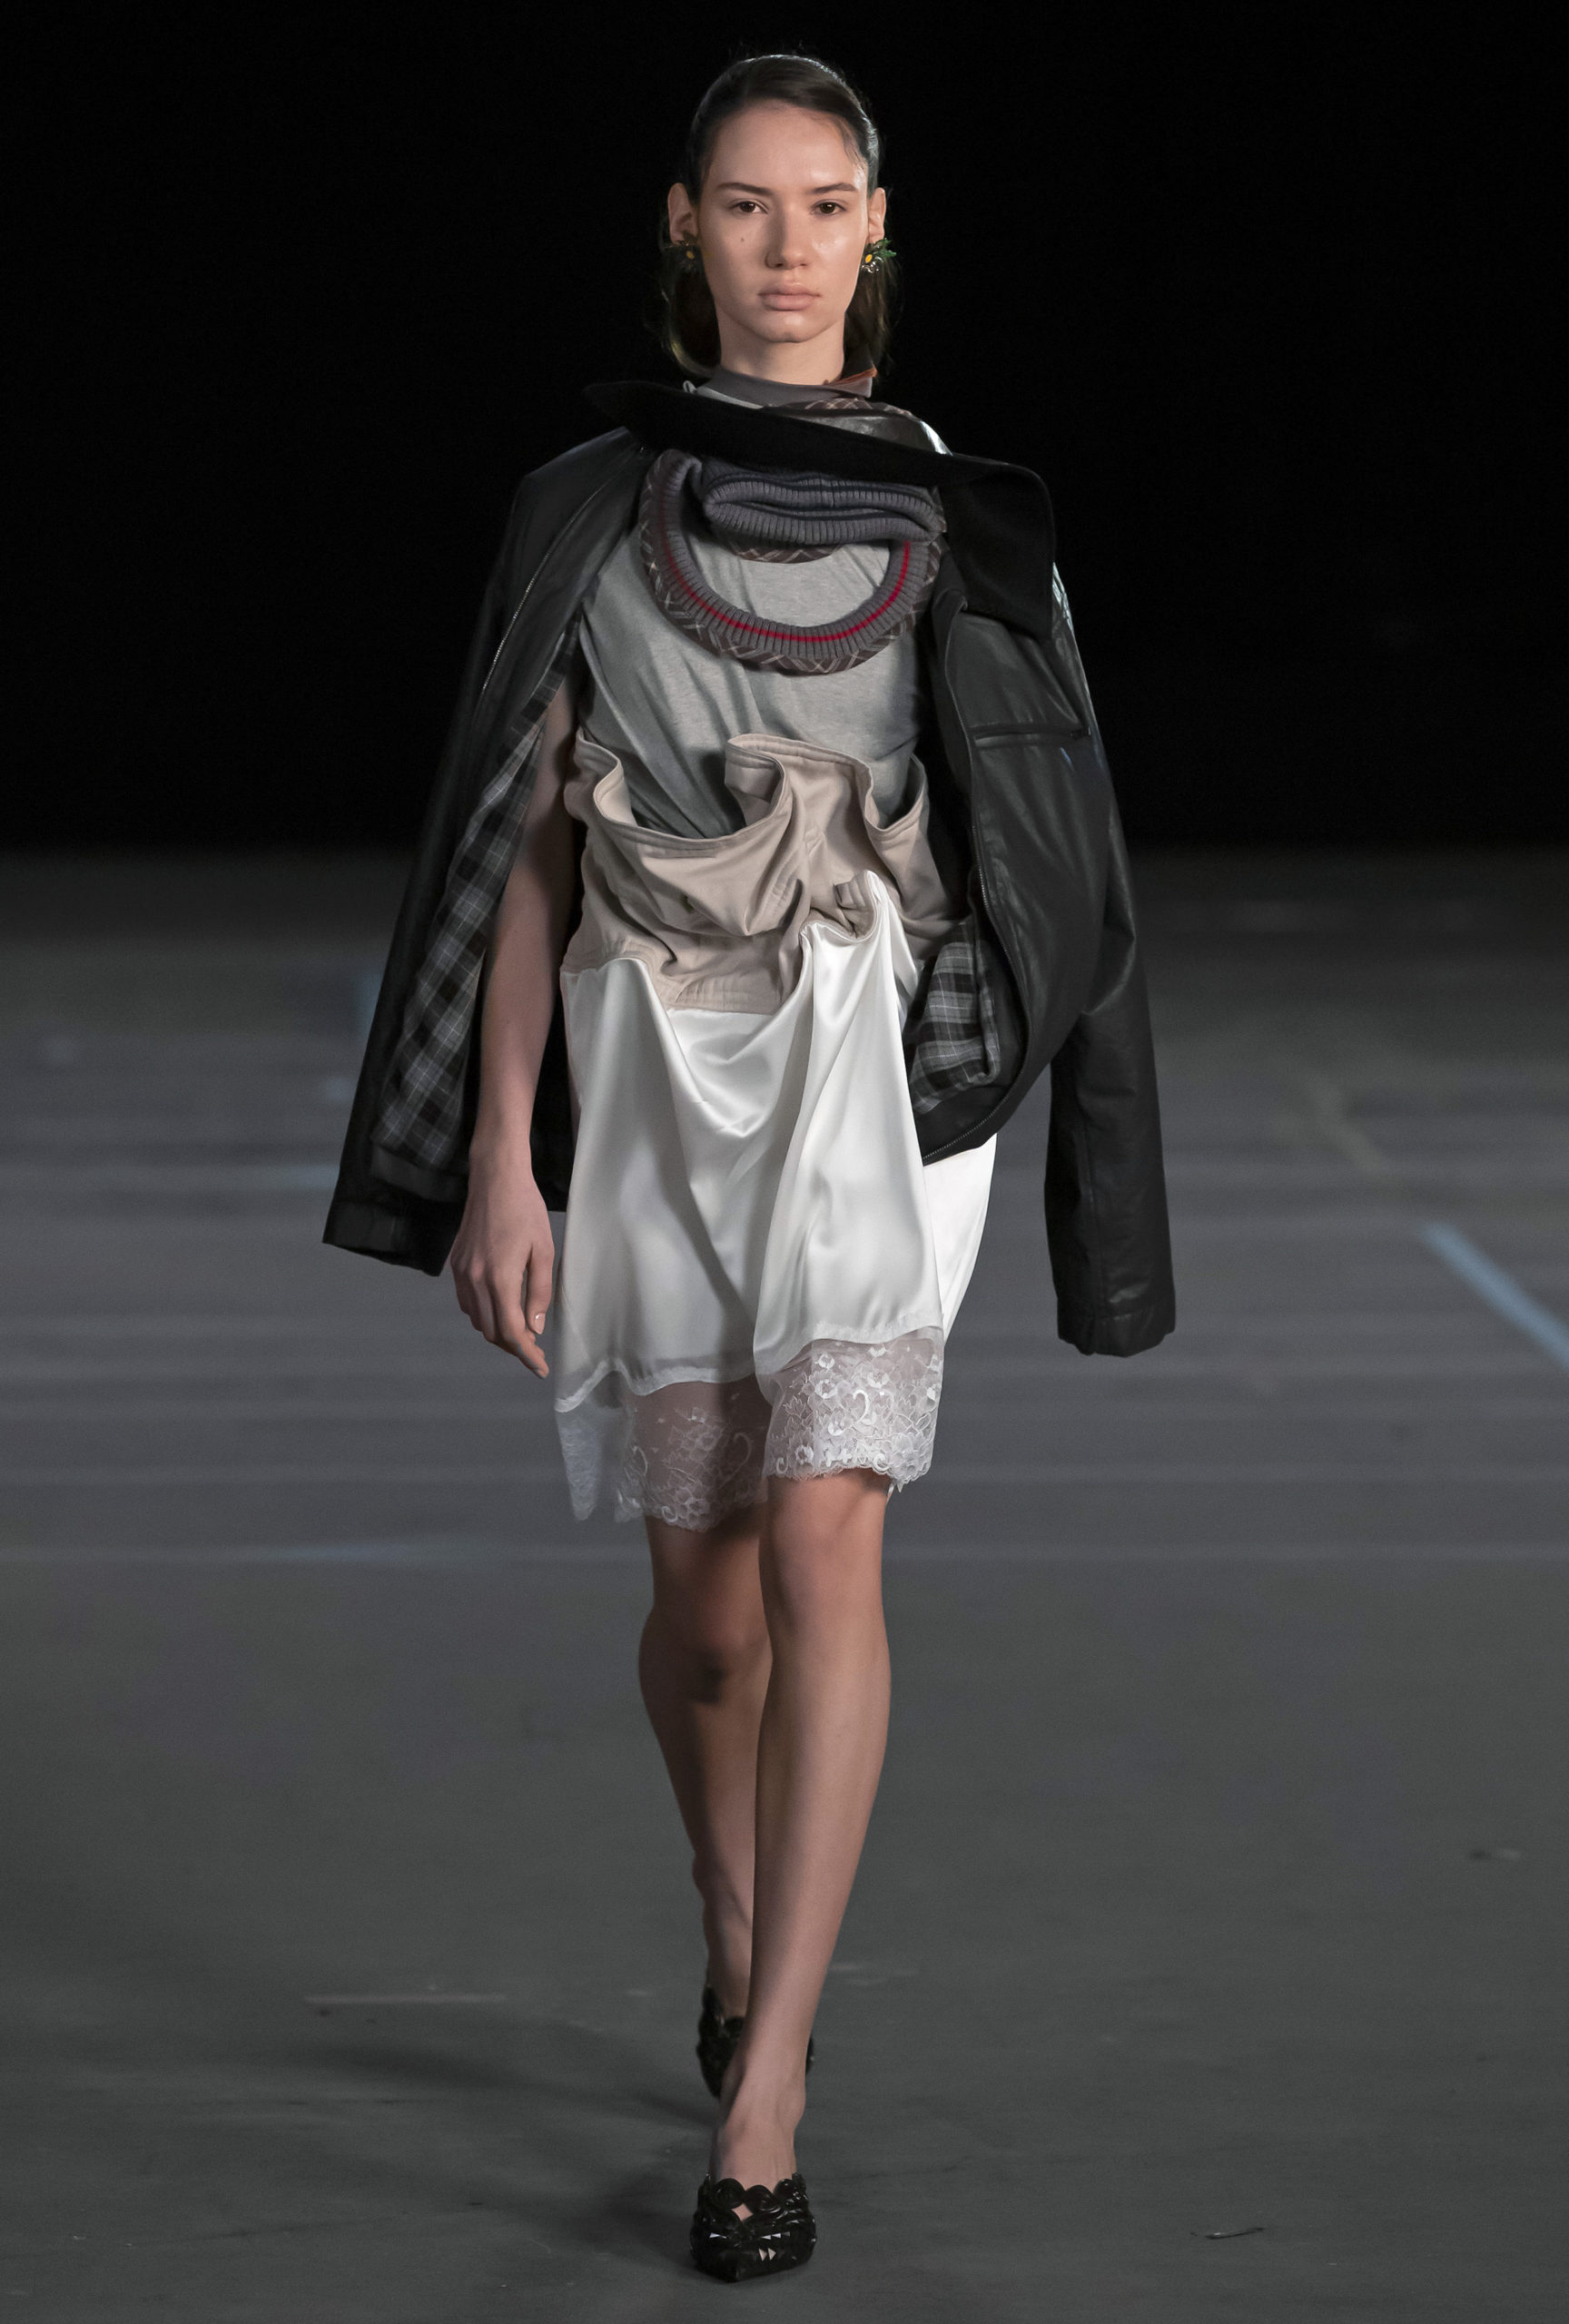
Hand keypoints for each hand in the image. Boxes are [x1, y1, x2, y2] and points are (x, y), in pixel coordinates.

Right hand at [449, 1150, 555, 1377]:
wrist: (494, 1179)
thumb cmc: (526, 1210)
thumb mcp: (543, 1251)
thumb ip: (539, 1293)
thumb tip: (534, 1328)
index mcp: (499, 1278)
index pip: (511, 1332)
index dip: (527, 1355)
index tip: (540, 1368)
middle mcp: (474, 1280)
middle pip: (491, 1332)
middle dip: (514, 1347)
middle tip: (535, 1349)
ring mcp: (461, 1273)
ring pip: (477, 1320)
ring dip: (498, 1331)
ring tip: (521, 1330)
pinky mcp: (455, 1265)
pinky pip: (467, 1303)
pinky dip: (484, 1313)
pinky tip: (501, 1307)